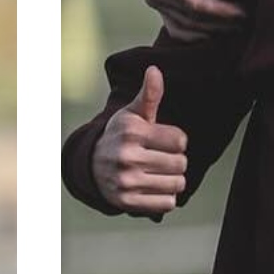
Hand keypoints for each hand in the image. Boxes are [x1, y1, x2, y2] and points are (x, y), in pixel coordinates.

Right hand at [92, 67, 188, 216]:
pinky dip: (165, 197)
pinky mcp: (127, 202)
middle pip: (181, 163)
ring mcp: (126, 181)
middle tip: (162, 157)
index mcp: (132, 132)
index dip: (177, 141)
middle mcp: (127, 157)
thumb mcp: (133, 113)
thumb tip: (155, 69)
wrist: (92, 165)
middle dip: (176, 160)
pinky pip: (167, 203)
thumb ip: (149, 94)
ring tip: (159, 172)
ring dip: (173, 179)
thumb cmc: (120, 135)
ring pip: (177, 184)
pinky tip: (154, 187)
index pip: (180, 141)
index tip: (165, 141)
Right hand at [143, 0, 241, 42]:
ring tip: (242, 26)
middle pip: (194, 22)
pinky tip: (226, 28)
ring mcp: (156, 6)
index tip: (247, 12)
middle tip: (252, 21)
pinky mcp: (162, 12)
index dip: (222, 13)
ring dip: (216, 32)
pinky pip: (183, 33)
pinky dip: (205, 34)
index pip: (196, 5)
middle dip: (223, 24)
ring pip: (188, 32)